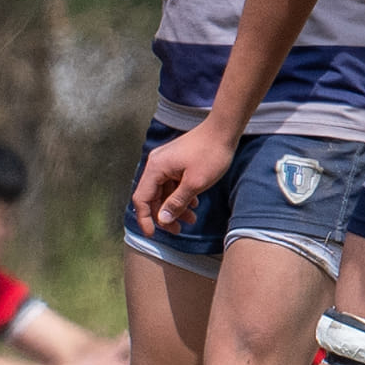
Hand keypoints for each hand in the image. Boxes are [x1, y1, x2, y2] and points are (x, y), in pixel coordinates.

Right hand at [130, 121, 236, 235]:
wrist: (223, 130)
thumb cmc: (211, 153)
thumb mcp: (194, 184)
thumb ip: (176, 203)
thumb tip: (162, 219)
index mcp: (156, 168)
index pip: (141, 198)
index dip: (145, 218)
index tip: (152, 234)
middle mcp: (157, 165)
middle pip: (152, 197)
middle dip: (164, 215)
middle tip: (178, 230)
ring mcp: (166, 163)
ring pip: (164, 192)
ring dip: (175, 207)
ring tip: (191, 219)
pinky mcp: (176, 163)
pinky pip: (172, 184)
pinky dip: (181, 196)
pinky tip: (194, 204)